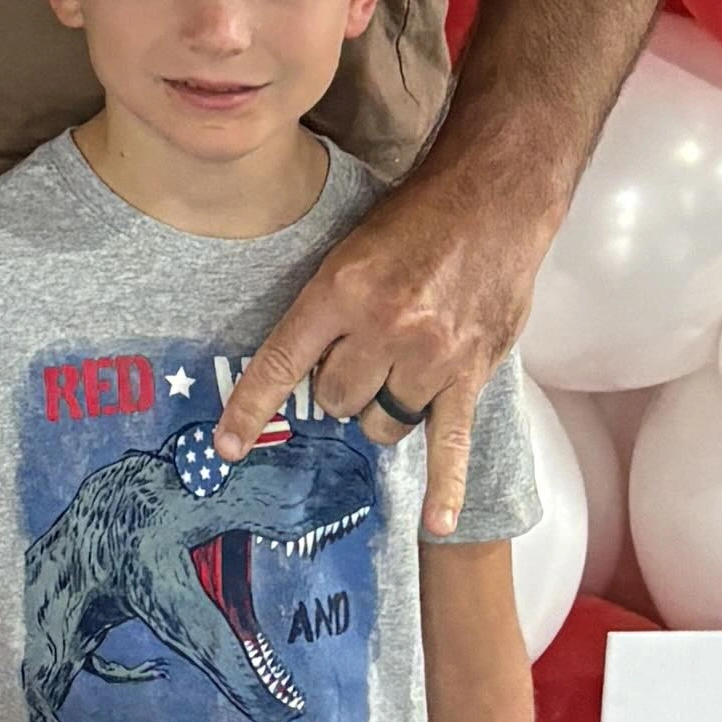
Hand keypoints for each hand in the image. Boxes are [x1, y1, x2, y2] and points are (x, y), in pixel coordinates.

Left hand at [214, 141, 531, 469]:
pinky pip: (451, 443)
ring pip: (382, 424)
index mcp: (340, 291)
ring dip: (382, 411)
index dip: (251, 409)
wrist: (494, 199)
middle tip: (359, 359)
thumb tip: (302, 370)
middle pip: (336, 401)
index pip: (281, 362)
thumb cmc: (416, 220)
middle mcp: (382, 328)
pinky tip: (436, 522)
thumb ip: (329, 310)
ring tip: (399, 372)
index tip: (228, 447)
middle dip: (339, 390)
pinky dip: (445, 486)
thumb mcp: (351, 248)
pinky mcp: (471, 374)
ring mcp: (429, 356)